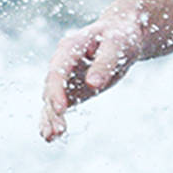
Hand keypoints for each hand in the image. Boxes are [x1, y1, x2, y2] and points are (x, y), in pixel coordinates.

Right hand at [40, 10, 148, 140]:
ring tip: (52, 137)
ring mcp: (64, 77)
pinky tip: (51, 136)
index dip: (57, 89)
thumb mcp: (117, 45)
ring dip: (50, 118)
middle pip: (51, 87)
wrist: (122, 35)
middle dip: (53, 109)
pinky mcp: (70, 89)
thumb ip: (105, 62)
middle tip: (58, 130)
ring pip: (51, 99)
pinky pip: (58, 105)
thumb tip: (93, 84)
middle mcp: (61, 62)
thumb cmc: (120, 37)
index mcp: (70, 47)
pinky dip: (53, 119)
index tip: (62, 108)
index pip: (58, 70)